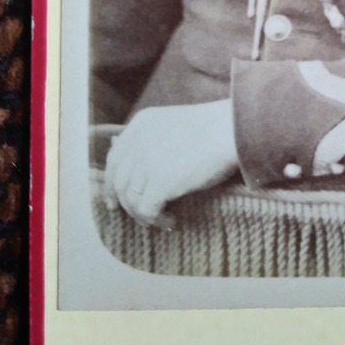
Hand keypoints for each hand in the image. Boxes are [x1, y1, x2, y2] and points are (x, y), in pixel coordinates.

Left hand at [104, 99, 238, 224]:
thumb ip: (153, 139)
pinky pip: (146, 210)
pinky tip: (169, 220)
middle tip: (136, 216)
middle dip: (123, 202)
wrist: (233, 130)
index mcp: (141, 124)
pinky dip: (155, 220)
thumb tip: (138, 168)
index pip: (115, 158)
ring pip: (131, 199)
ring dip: (142, 214)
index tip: (114, 199)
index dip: (111, 182)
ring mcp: (148, 162)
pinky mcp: (160, 183)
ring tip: (159, 219)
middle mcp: (139, 142)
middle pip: (119, 181)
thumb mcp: (175, 124)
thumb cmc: (214, 128)